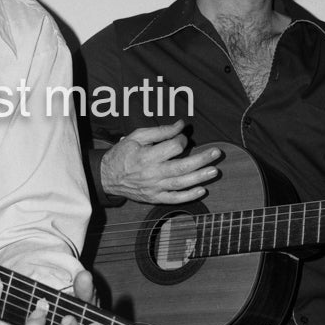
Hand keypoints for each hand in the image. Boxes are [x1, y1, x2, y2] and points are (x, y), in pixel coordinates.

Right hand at [100, 119, 219, 203]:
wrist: (108, 176)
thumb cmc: (123, 153)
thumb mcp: (137, 136)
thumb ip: (160, 131)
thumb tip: (180, 125)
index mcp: (147, 156)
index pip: (173, 147)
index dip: (181, 139)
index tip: (182, 137)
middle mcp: (152, 173)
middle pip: (182, 166)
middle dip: (201, 159)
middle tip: (217, 152)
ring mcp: (154, 188)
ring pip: (181, 183)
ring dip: (200, 177)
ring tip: (215, 171)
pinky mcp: (154, 198)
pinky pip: (174, 199)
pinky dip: (189, 196)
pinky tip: (202, 190)